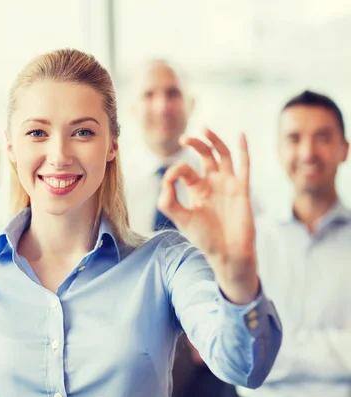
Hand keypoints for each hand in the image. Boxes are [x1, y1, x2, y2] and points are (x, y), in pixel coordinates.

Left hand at [157, 128, 258, 303]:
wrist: (227, 253)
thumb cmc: (204, 238)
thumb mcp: (181, 218)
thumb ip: (168, 200)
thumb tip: (165, 178)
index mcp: (197, 190)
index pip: (186, 170)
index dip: (176, 170)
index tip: (171, 178)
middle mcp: (213, 184)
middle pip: (205, 156)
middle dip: (195, 145)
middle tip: (183, 138)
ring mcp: (229, 185)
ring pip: (223, 156)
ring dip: (214, 141)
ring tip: (204, 129)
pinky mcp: (243, 189)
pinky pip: (244, 166)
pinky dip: (243, 150)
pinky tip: (241, 135)